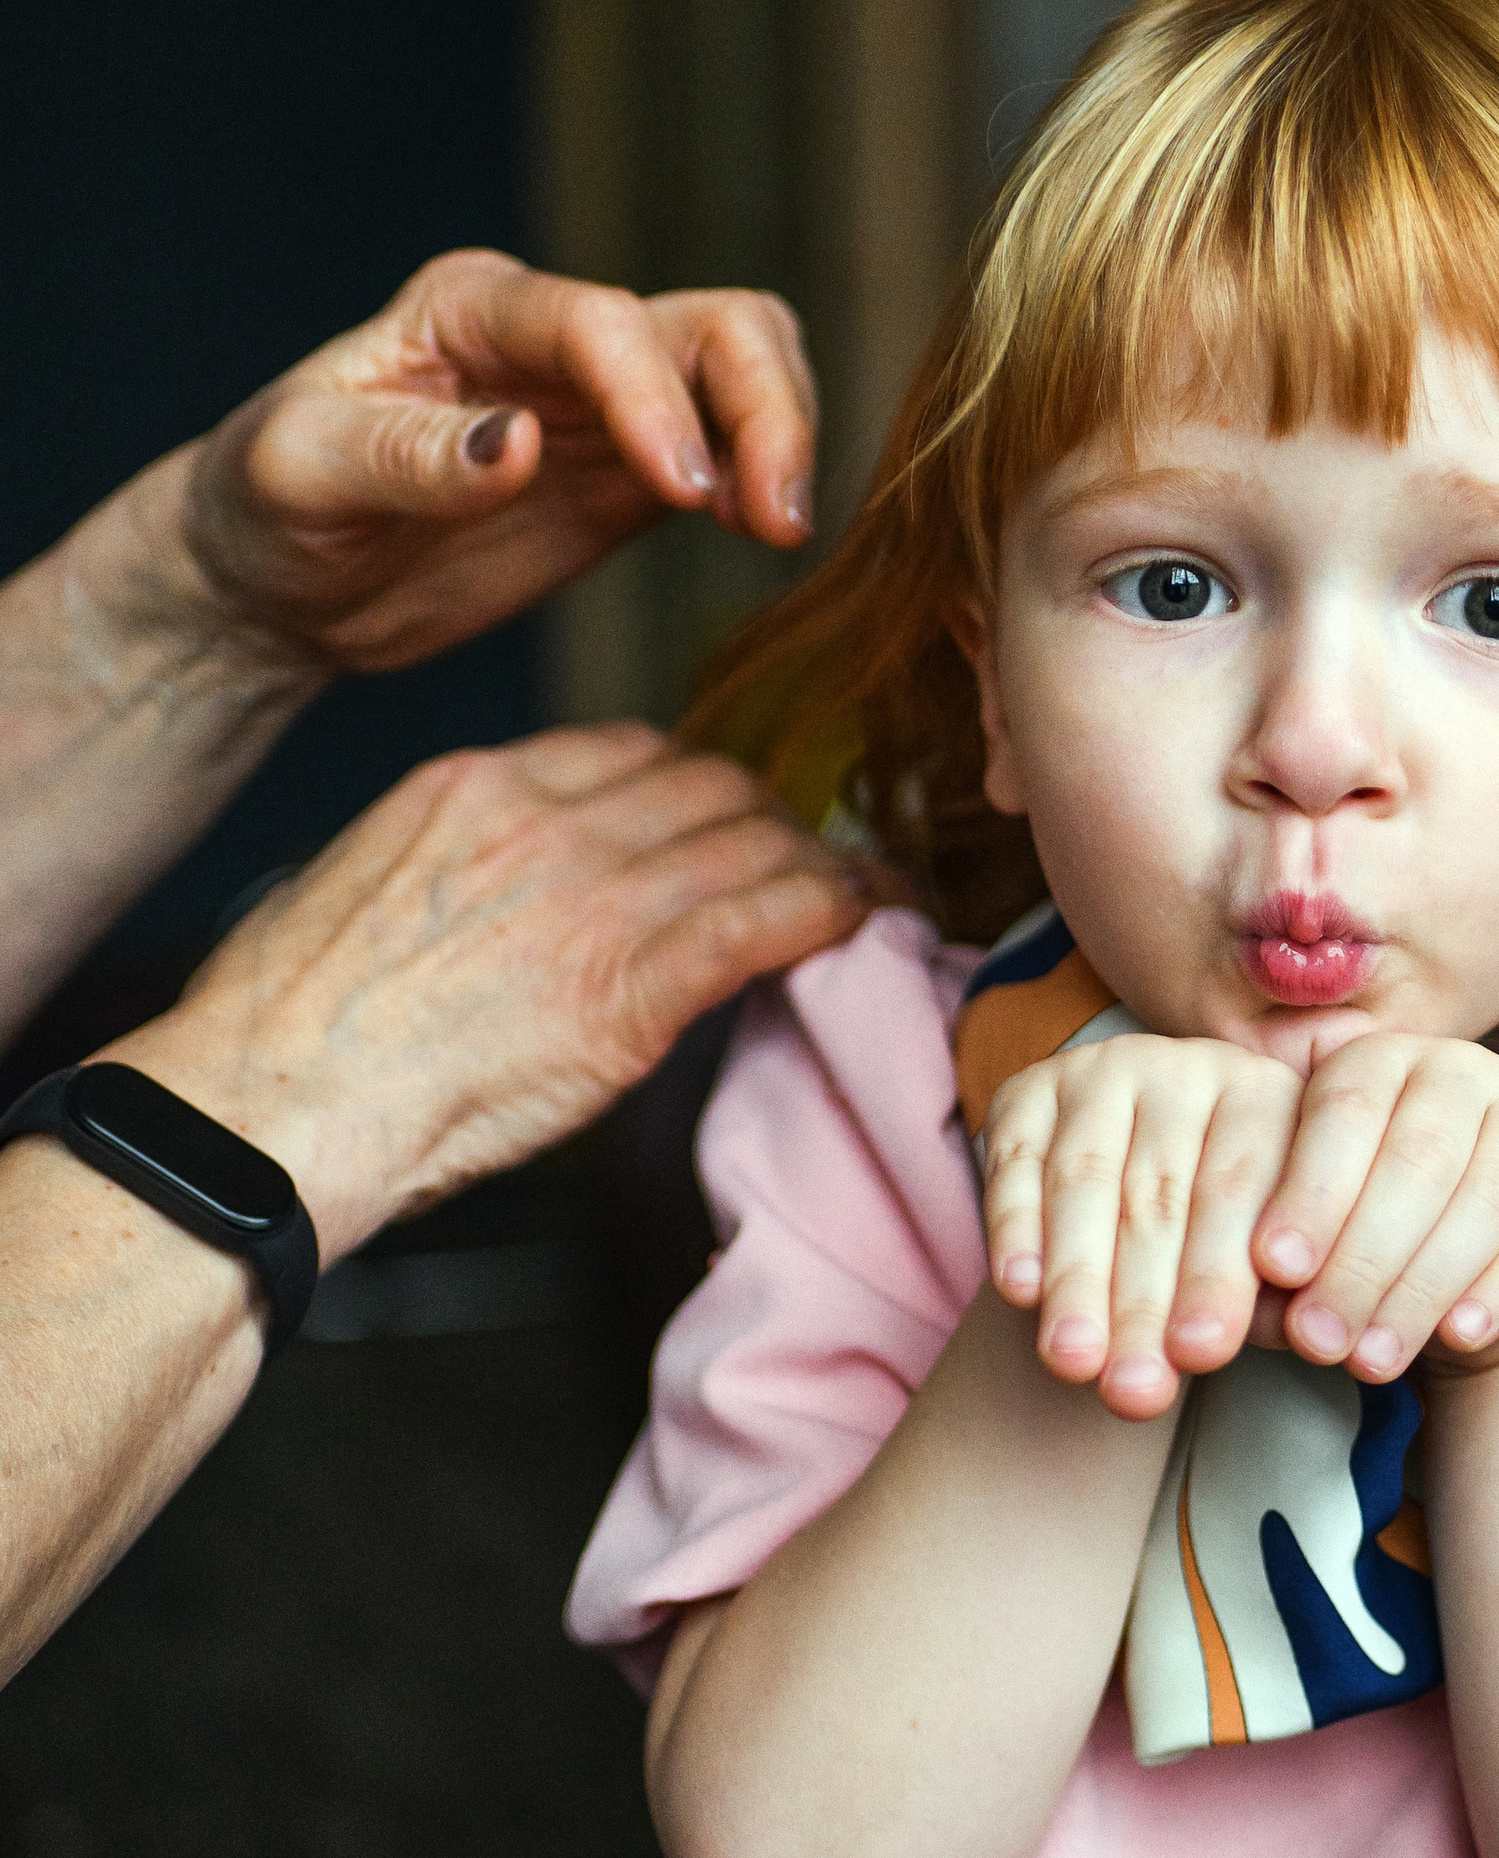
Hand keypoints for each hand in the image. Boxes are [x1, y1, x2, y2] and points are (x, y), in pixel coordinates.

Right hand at [103, 724, 859, 1261]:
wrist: (275, 1106)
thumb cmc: (294, 1030)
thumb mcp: (373, 888)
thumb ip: (462, 866)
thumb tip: (510, 895)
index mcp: (476, 787)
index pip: (632, 751)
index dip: (697, 788)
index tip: (722, 824)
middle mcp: (545, 819)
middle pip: (711, 785)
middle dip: (768, 821)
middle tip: (804, 864)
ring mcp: (594, 895)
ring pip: (757, 842)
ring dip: (819, 866)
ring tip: (857, 895)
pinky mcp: (633, 985)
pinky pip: (771, 918)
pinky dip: (833, 911)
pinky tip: (864, 919)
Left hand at [166, 248, 818, 679]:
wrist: (276, 579)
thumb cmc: (267, 509)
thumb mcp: (301, 478)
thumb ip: (408, 459)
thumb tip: (523, 446)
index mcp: (472, 307)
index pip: (604, 322)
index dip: (657, 399)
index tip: (684, 494)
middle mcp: (555, 335)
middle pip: (715, 325)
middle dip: (764, 407)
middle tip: (772, 519)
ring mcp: (605, 403)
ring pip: (745, 369)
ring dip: (783, 438)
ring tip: (776, 532)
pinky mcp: (630, 473)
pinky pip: (735, 449)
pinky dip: (767, 483)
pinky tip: (760, 539)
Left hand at [981, 1030, 1498, 1418]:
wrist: (1477, 1290)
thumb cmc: (1358, 1261)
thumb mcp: (1299, 1246)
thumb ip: (1256, 1249)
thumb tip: (1193, 1286)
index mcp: (1380, 1062)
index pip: (1342, 1112)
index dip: (1308, 1188)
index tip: (1268, 1269)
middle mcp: (1468, 1067)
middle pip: (1414, 1156)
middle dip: (1362, 1255)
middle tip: (1315, 1344)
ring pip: (1486, 1192)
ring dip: (1425, 1282)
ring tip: (1370, 1361)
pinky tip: (1463, 1335)